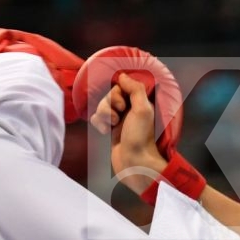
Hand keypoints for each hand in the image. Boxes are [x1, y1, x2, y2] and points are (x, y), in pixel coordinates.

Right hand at [92, 74, 166, 188]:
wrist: (135, 164)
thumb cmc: (141, 138)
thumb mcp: (143, 109)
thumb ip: (135, 89)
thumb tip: (122, 76)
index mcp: (139, 103)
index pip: (121, 87)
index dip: (117, 94)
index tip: (122, 104)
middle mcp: (129, 110)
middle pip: (109, 96)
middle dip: (109, 105)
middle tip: (118, 117)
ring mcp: (118, 120)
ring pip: (101, 106)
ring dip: (103, 115)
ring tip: (112, 126)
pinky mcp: (109, 131)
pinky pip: (96, 118)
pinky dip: (98, 123)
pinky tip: (104, 132)